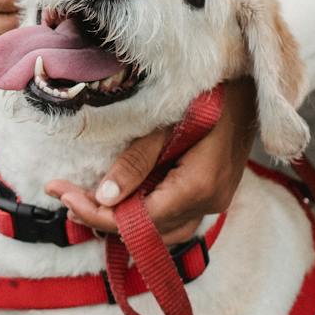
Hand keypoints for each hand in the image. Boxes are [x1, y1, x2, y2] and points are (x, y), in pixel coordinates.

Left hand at [47, 78, 257, 244]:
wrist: (252, 82)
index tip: (62, 192)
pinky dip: (142, 213)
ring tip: (81, 200)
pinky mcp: (212, 193)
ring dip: (120, 220)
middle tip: (62, 194)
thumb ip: (136, 161)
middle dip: (101, 217)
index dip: (97, 213)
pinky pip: (173, 217)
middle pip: (148, 232)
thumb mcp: (165, 121)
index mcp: (198, 186)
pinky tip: (117, 198)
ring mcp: (215, 200)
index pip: (139, 220)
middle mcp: (210, 202)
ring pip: (160, 231)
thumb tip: (105, 196)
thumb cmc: (208, 93)